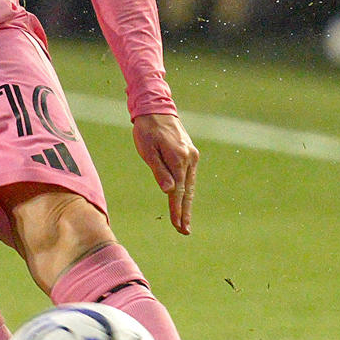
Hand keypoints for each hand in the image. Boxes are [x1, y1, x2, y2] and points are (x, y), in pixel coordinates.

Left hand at [133, 112, 197, 234]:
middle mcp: (189, 158)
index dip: (177, 209)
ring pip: (190, 184)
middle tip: (184, 231)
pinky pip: (189, 175)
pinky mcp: (190, 153)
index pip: (178, 190)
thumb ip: (159, 171)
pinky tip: (184, 199)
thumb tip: (170, 191)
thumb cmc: (147, 129)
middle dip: (185, 211)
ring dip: (187, 203)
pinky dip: (187, 189)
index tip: (178, 225)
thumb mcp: (148, 150)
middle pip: (188, 191)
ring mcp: (192, 155)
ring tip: (184, 221)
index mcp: (178, 158)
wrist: (156, 108)